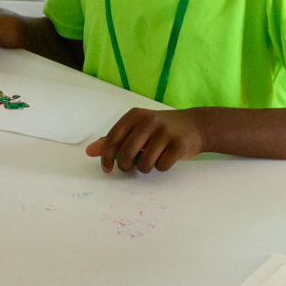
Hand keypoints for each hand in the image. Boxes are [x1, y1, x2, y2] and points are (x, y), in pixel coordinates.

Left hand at [86, 106, 208, 173]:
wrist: (196, 125)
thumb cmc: (161, 129)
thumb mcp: (137, 128)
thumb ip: (115, 139)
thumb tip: (89, 151)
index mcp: (134, 116)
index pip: (113, 138)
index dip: (106, 156)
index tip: (107, 168)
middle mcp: (148, 121)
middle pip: (126, 153)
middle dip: (126, 166)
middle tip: (130, 167)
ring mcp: (165, 132)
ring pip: (144, 163)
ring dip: (145, 168)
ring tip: (151, 160)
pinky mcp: (179, 145)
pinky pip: (161, 166)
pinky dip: (161, 167)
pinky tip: (166, 158)